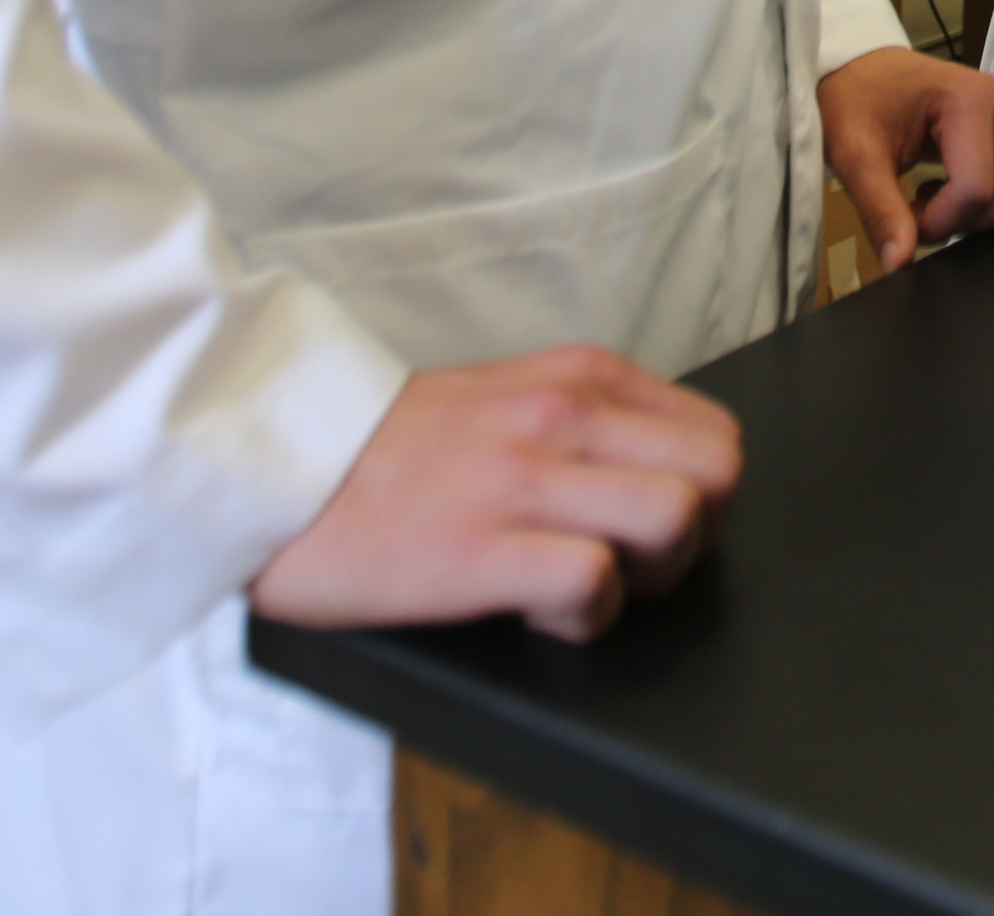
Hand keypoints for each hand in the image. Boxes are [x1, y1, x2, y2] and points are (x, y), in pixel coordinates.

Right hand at [247, 348, 741, 641]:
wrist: (275, 464)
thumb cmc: (386, 450)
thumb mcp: (505, 399)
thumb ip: (579, 421)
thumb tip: (652, 474)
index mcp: (576, 378)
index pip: (716, 432)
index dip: (703, 494)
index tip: (651, 523)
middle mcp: (562, 416)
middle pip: (718, 474)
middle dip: (698, 535)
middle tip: (635, 565)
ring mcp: (523, 480)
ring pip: (675, 517)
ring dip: (652, 576)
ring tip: (590, 587)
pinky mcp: (480, 549)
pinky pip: (594, 583)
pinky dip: (586, 615)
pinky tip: (541, 611)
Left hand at [818, 45, 993, 275]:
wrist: (860, 67)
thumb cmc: (854, 101)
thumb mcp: (855, 155)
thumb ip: (880, 210)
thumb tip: (899, 265)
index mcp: (970, 99)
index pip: (976, 190)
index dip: (939, 221)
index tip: (902, 214)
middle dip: (968, 222)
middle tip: (923, 210)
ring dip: (982, 216)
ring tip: (938, 198)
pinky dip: (992, 203)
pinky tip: (953, 189)